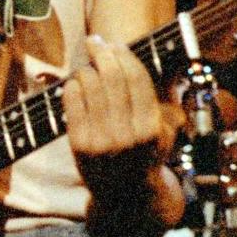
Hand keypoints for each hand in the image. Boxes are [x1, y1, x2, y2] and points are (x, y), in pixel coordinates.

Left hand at [64, 36, 174, 185]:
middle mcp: (127, 134)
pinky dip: (73, 85)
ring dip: (86, 68)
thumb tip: (149, 60)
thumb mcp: (163, 131)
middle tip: (95, 41)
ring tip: (87, 67)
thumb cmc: (144, 153)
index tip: (115, 44)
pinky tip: (77, 83)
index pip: (137, 78)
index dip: (124, 55)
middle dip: (102, 52)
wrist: (125, 194)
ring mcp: (102, 140)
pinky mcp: (79, 145)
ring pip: (89, 85)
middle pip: (112, 77)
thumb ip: (159, 100)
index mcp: (151, 128)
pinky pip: (72, 101)